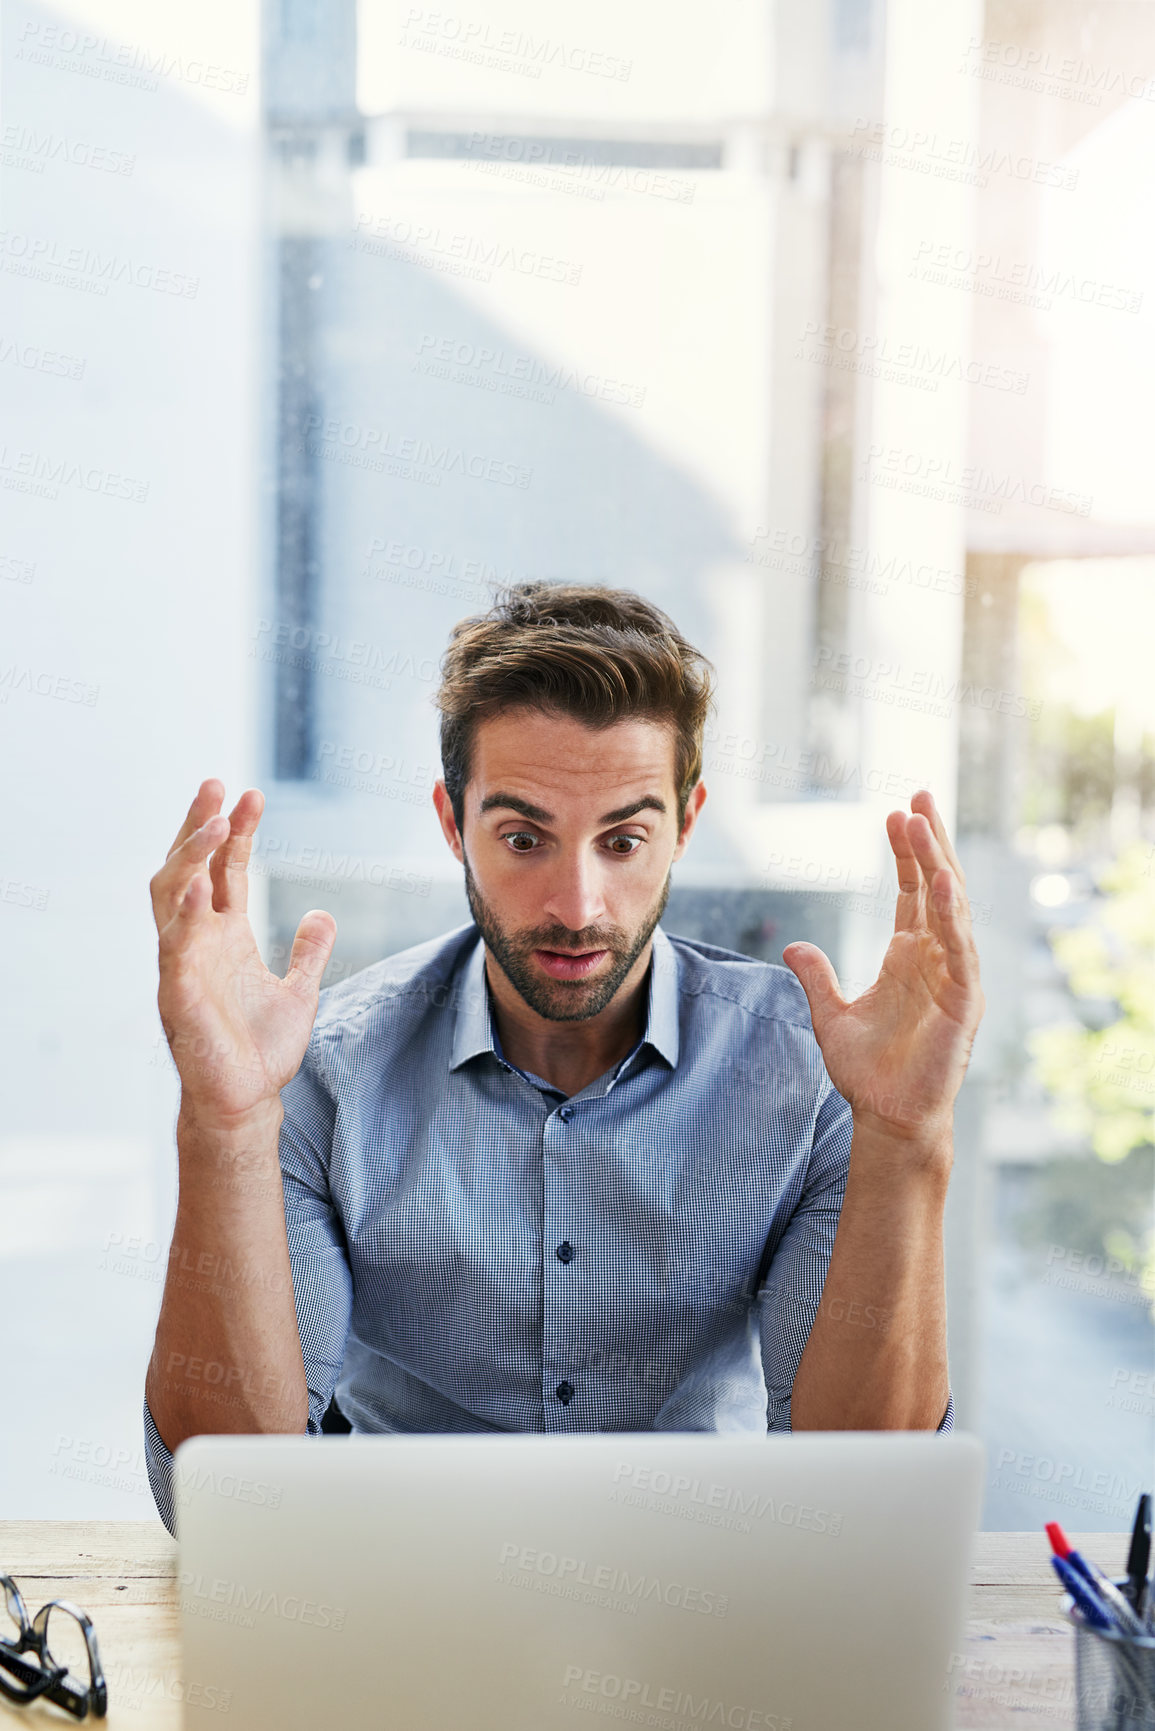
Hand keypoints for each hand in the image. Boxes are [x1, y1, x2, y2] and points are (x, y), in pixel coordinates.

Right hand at [150, 780, 335, 1123]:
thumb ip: (308, 951)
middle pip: (189, 868)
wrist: (248, 1100)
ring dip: (190, 856)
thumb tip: (321, 913)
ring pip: (172, 896)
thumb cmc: (262, 1050)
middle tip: (217, 785)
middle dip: (200, 826)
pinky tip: (198, 885)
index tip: (251, 795)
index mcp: (223, 937)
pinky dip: (184, 915)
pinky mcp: (178, 995)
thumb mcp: (299, 991)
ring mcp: (183, 965)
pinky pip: (175, 947)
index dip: (235, 832)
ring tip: (213, 821)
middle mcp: (197, 942)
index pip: (223, 870)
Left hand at [782, 791, 983, 1151]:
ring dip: (938, 862)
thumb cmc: (868, 1072)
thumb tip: (793, 945)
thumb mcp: (829, 1015)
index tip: (894, 814)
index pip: (912, 891)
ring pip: (949, 907)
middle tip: (919, 794)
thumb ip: (815, 977)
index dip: (905, 853)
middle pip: (936, 886)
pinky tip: (944, 881)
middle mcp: (935, 958)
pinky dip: (953, 914)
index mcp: (908, 956)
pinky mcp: (963, 1000)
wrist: (887, 1116)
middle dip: (929, 840)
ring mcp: (953, 976)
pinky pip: (960, 949)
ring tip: (922, 821)